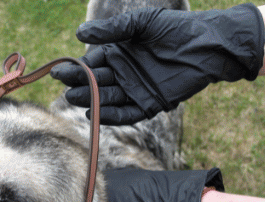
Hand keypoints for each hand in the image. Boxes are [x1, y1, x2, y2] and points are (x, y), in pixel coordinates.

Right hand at [51, 4, 264, 124]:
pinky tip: (99, 114)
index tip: (59, 71)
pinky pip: (130, 113)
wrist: (205, 46)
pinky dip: (115, 115)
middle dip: (82, 86)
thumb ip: (112, 30)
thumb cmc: (175, 29)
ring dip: (94, 101)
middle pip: (99, 83)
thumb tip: (79, 34)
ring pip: (111, 99)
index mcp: (120, 52)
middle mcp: (126, 73)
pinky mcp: (152, 104)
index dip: (76, 68)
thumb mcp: (141, 23)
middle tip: (64, 89)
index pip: (93, 63)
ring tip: (75, 100)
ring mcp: (138, 90)